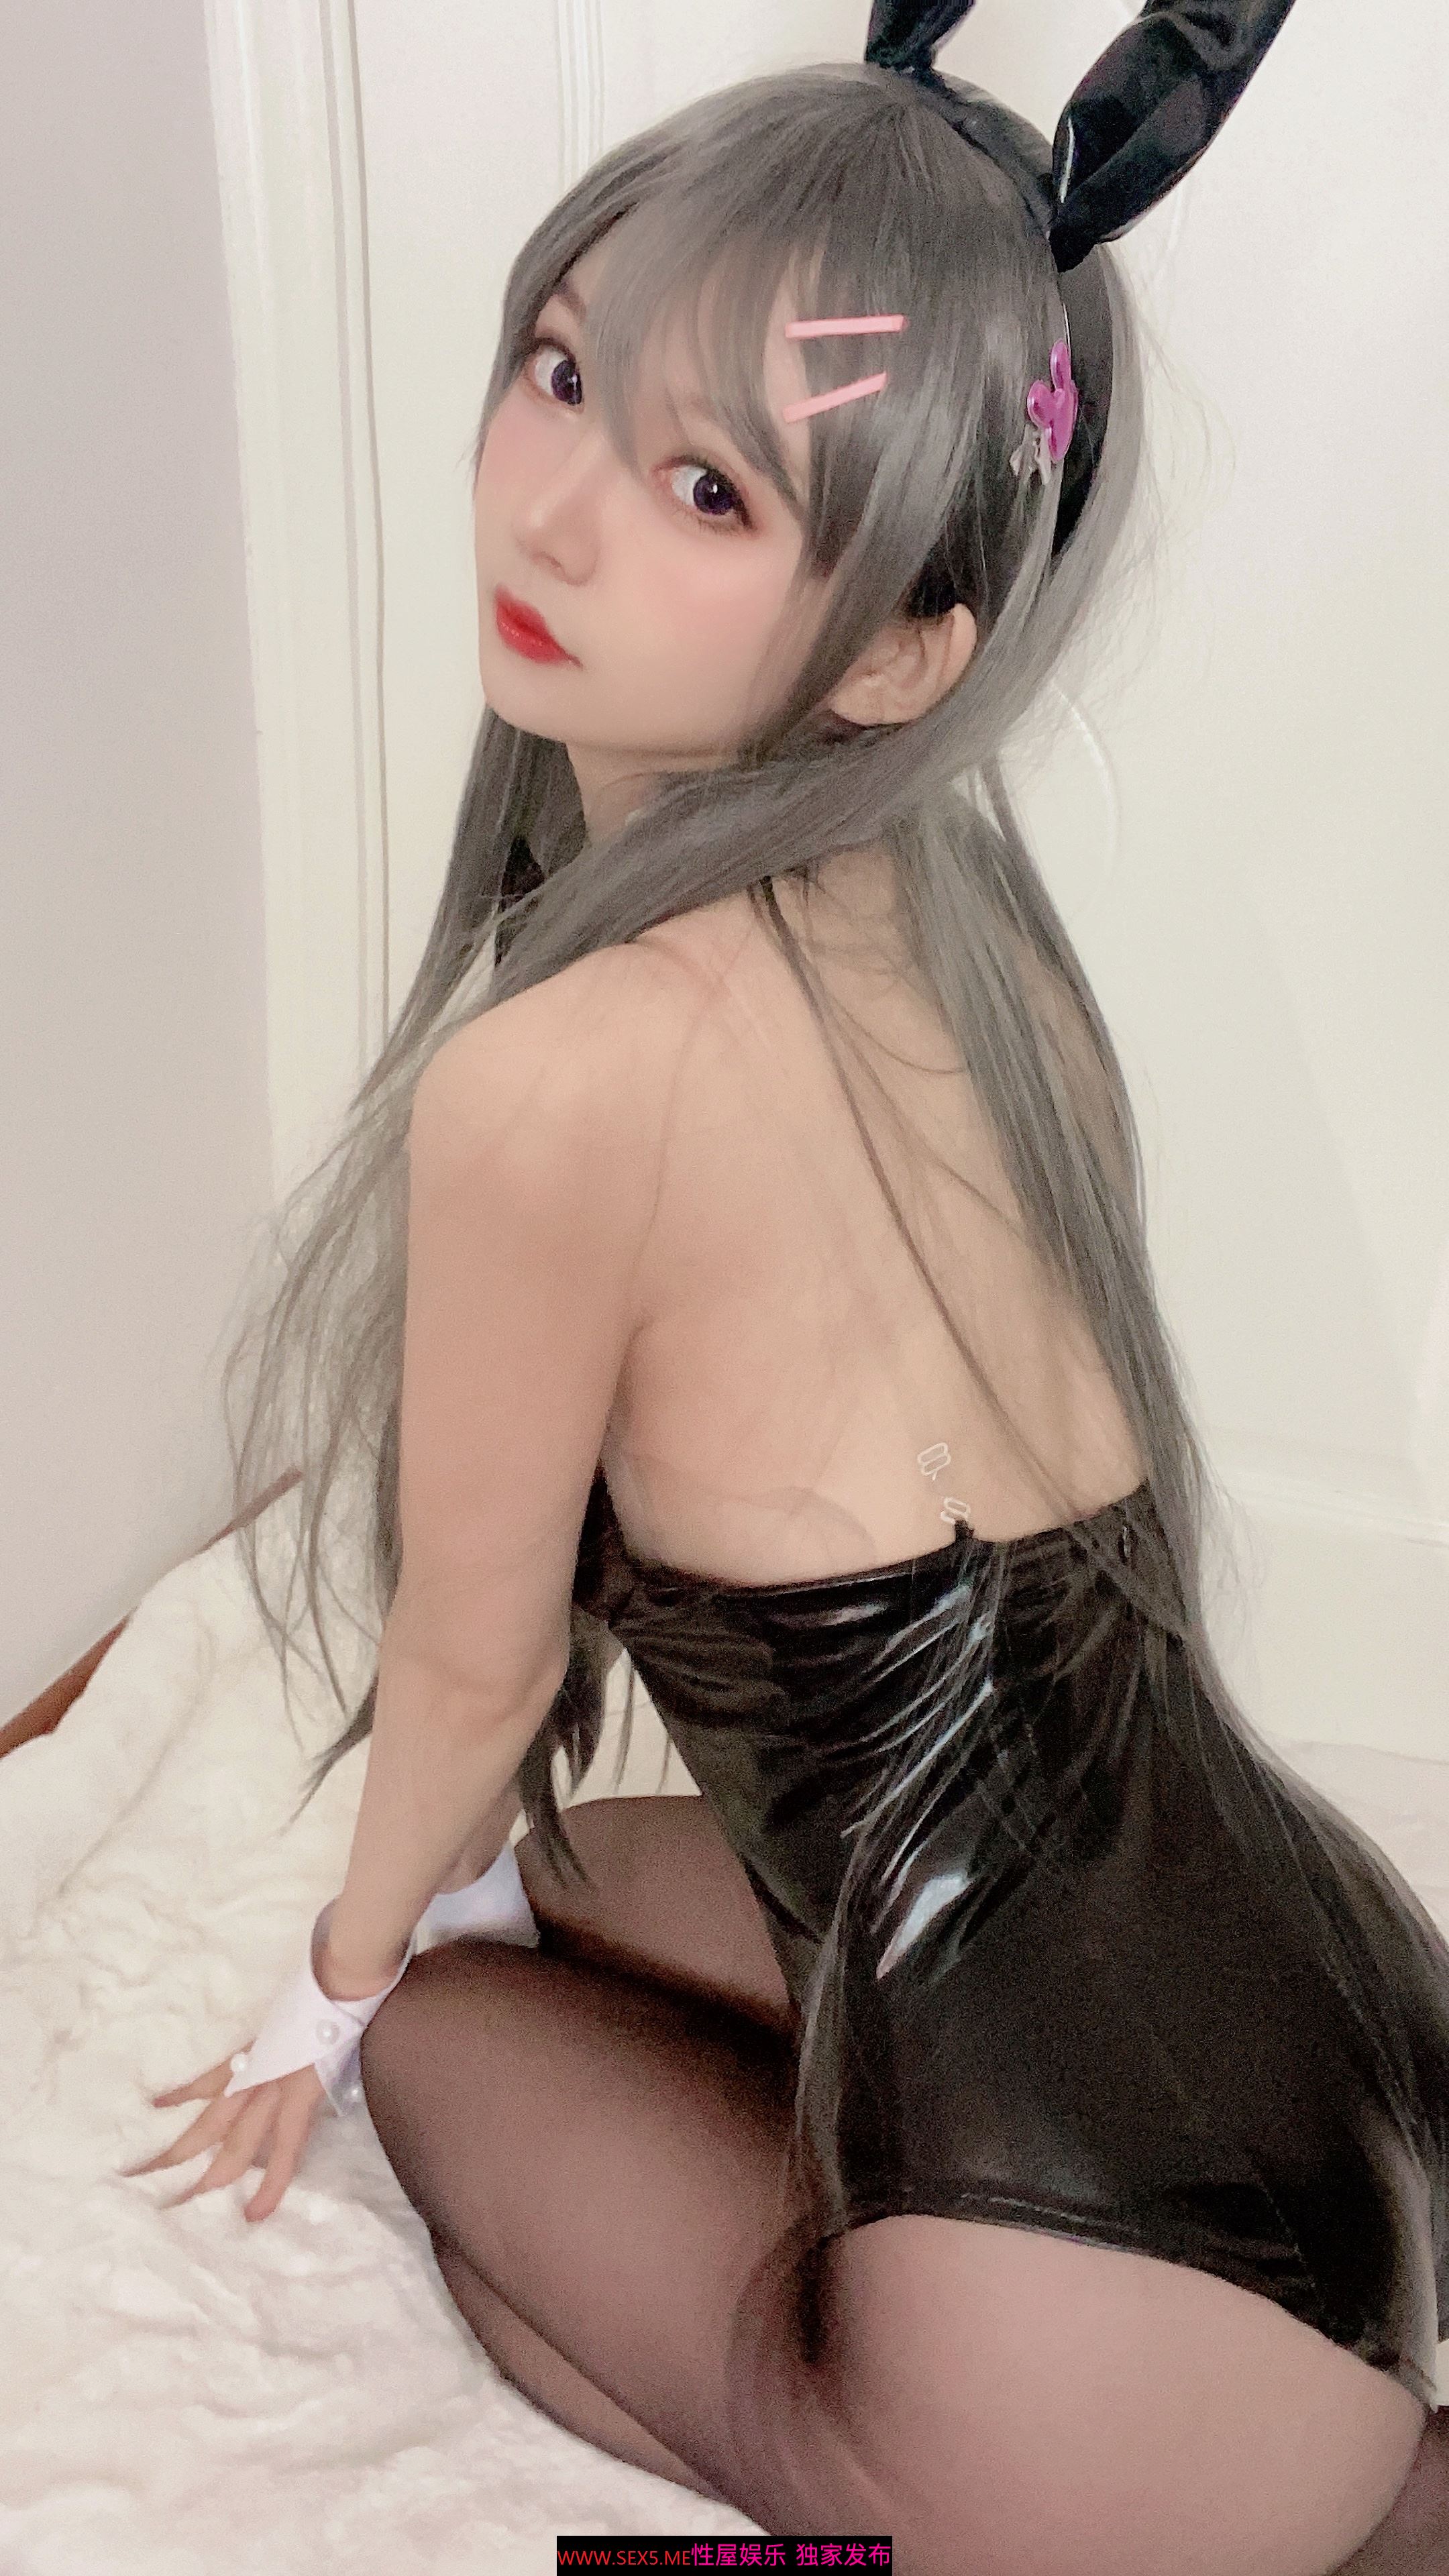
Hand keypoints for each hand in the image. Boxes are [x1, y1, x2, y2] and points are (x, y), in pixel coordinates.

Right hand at [121, 2053, 328, 2221]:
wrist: (334, 1987)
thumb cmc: (342, 2033)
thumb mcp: (338, 2079)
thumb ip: (314, 2105)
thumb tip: (303, 2126)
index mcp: (300, 2100)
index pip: (285, 2154)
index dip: (269, 2188)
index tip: (252, 2218)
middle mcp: (270, 2092)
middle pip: (236, 2148)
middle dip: (208, 2182)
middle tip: (175, 2211)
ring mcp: (249, 2073)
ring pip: (209, 2122)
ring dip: (179, 2151)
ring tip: (150, 2173)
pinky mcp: (238, 2054)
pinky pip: (205, 2080)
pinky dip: (180, 2093)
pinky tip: (155, 2106)